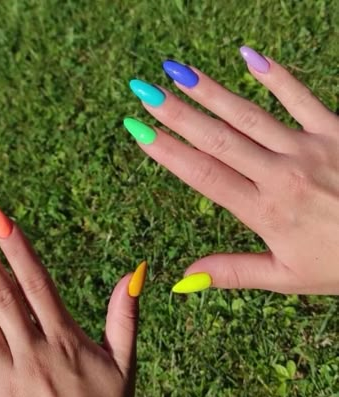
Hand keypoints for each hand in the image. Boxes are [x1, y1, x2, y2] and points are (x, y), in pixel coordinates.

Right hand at [126, 46, 338, 294]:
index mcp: (265, 211)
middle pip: (219, 139)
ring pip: (250, 115)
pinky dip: (276, 75)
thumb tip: (184, 279)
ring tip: (177, 72)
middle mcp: (281, 174)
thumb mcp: (286, 277)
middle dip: (177, 113)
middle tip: (143, 91)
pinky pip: (302, 97)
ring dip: (211, 92)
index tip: (139, 131)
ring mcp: (309, 148)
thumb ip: (233, 272)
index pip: (205, 175)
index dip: (168, 152)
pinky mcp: (335, 131)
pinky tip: (248, 55)